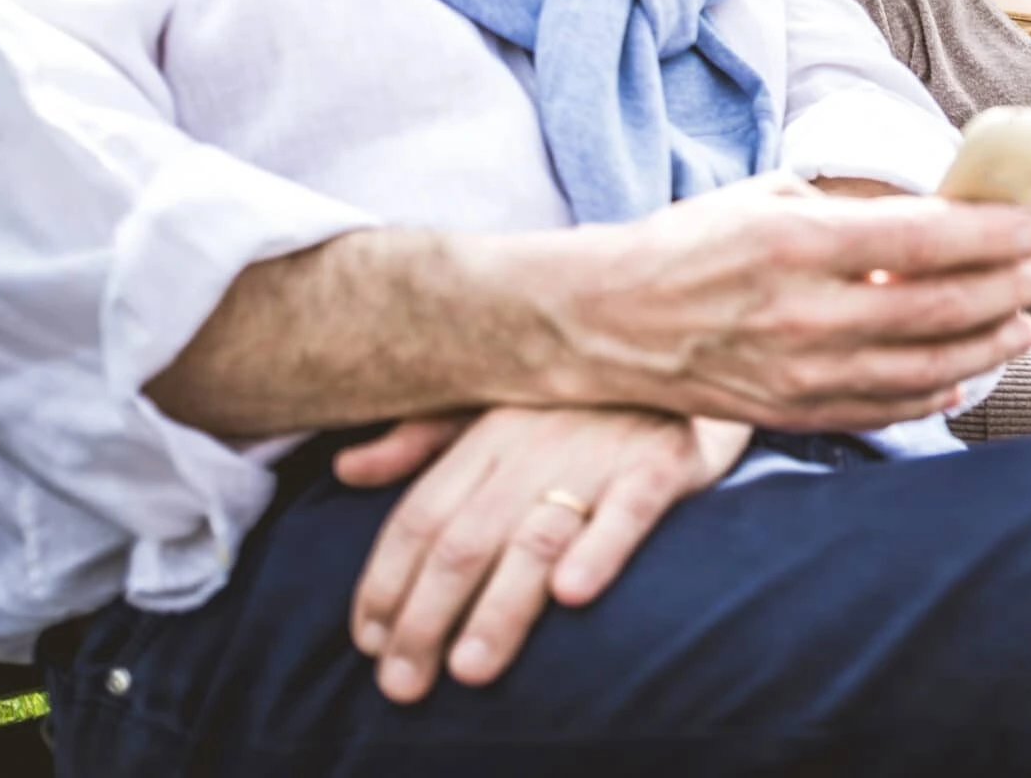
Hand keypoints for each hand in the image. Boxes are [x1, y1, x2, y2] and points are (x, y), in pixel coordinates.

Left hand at [335, 404, 751, 703]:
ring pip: (538, 536)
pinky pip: (629, 509)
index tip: (369, 642)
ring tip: (470, 667)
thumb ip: (425, 437)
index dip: (386, 582)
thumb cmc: (584, 393)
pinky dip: (602, 549)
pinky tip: (574, 594)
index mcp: (488, 430)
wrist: (683, 346)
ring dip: (501, 606)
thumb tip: (347, 469)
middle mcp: (536, 441)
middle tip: (404, 684)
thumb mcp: (497, 400)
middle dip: (426, 617)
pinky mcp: (663, 461)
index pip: (421, 516)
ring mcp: (601, 451)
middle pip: (466, 539)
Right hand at [558, 174, 1030, 430]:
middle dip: (1004, 291)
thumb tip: (940, 214)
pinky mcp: (788, 413)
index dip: (992, 236)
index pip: (924, 242)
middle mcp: (802, 313)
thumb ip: (854, 211)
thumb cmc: (691, 245)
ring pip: (921, 369)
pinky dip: (933, 394)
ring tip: (1021, 323)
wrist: (604, 321)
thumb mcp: (770, 199)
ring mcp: (797, 373)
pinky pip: (881, 410)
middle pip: (936, 310)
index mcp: (798, 244)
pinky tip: (964, 375)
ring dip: (986, 346)